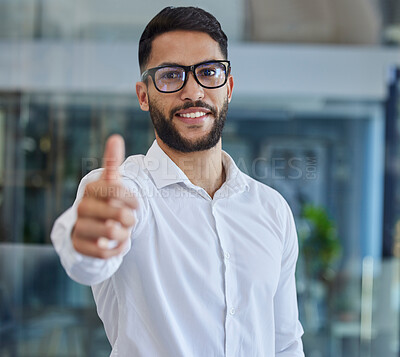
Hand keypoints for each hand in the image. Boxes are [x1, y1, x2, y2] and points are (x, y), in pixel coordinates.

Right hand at [72, 134, 137, 258]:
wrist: (91, 228)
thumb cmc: (107, 202)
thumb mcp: (111, 183)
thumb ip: (113, 162)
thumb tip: (115, 137)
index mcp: (92, 188)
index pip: (116, 189)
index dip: (130, 198)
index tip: (137, 203)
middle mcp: (82, 206)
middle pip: (118, 214)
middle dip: (130, 218)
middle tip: (130, 220)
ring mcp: (79, 227)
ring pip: (112, 233)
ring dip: (124, 234)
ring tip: (121, 231)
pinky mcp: (78, 246)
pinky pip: (105, 252)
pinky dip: (117, 249)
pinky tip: (117, 243)